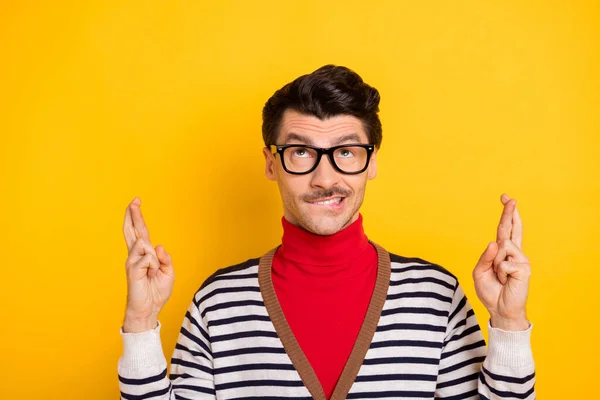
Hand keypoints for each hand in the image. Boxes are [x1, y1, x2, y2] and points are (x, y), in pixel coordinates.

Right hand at [122, 198, 174, 332]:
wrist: (149, 309)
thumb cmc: (157, 292)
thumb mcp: (168, 272)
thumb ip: (165, 258)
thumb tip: (157, 246)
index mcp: (145, 254)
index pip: (140, 232)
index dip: (137, 218)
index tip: (135, 202)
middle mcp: (136, 255)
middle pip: (133, 231)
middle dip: (133, 215)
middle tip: (134, 200)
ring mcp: (132, 261)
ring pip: (144, 244)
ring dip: (154, 258)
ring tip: (152, 272)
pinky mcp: (132, 268)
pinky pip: (147, 258)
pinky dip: (153, 266)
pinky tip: (149, 275)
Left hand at [472, 194, 530, 330]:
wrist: (499, 310)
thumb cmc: (490, 291)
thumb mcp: (480, 272)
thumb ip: (485, 257)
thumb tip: (495, 242)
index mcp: (503, 252)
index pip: (505, 229)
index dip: (507, 214)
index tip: (506, 198)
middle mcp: (514, 253)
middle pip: (512, 229)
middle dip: (509, 213)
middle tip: (509, 198)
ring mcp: (521, 259)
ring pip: (502, 247)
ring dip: (495, 264)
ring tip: (499, 276)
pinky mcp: (524, 268)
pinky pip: (504, 263)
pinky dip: (499, 273)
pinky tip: (505, 281)